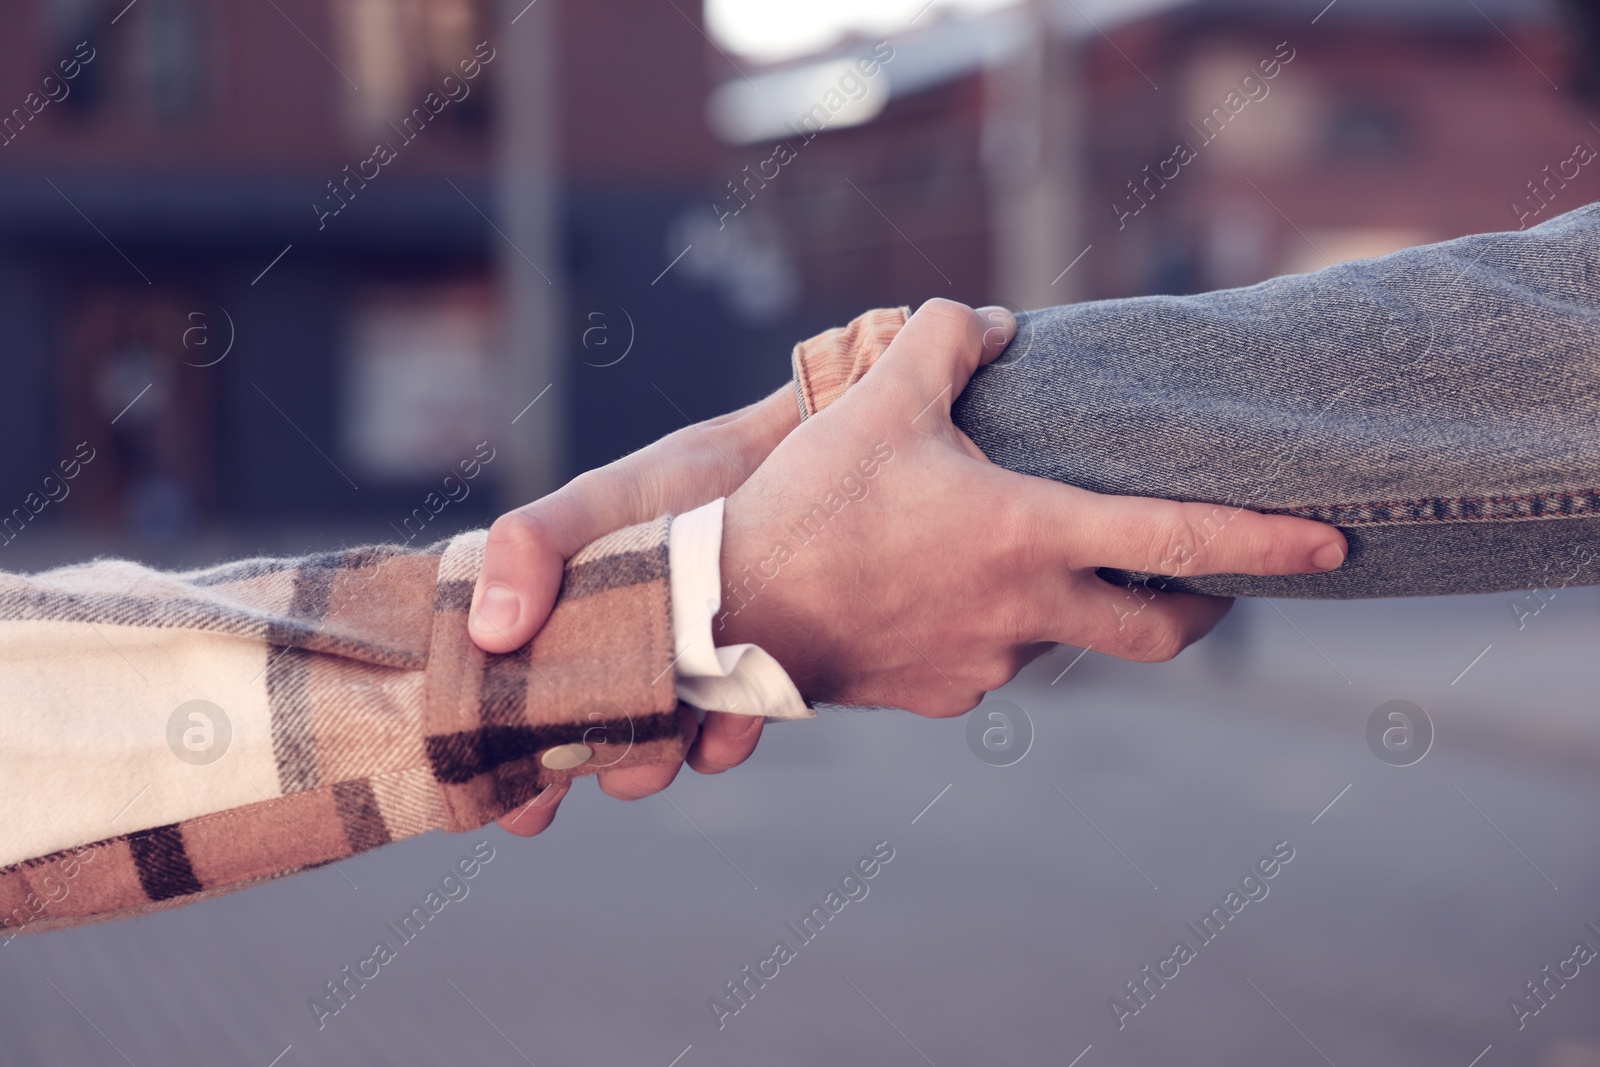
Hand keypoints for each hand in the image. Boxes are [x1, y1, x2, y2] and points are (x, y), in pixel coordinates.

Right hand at [470, 382, 804, 834]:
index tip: (495, 784)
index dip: (490, 751)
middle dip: (562, 774)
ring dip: (647, 759)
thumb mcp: (599, 499)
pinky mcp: (729, 695)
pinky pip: (716, 748)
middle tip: (565, 784)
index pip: (498, 699)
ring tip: (670, 723)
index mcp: (550, 619)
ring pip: (640, 758)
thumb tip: (489, 633)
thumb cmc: (687, 475)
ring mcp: (668, 683)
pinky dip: (722, 740)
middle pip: (562, 747)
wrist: (800, 464)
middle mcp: (603, 661)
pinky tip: (737, 708)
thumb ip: (531, 547)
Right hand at [716, 299, 1347, 714]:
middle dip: (1205, 612)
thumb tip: (994, 325)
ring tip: (1023, 554)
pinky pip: (994, 655)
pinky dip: (996, 622)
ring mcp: (988, 662)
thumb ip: (948, 341)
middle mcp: (1026, 611)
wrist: (730, 612)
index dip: (1265, 543)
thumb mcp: (879, 399)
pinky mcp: (943, 693)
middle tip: (1213, 586)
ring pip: (1064, 637)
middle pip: (1158, 634)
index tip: (1331, 544)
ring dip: (1072, 601)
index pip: (1178, 542)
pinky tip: (944, 589)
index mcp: (1029, 534)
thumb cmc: (810, 504)